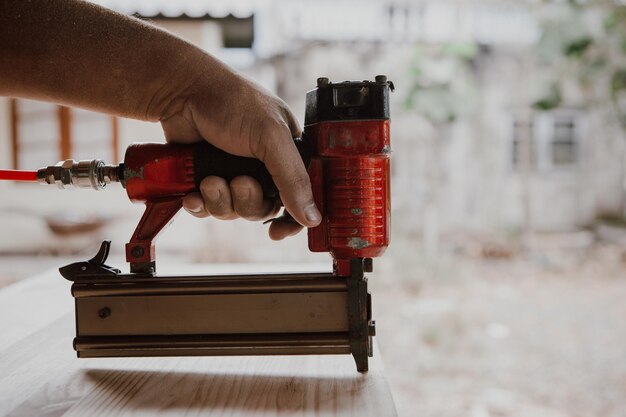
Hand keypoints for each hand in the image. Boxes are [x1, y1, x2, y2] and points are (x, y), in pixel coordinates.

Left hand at [160, 67, 320, 239]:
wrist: (181, 92)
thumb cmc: (231, 101)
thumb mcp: (271, 137)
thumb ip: (293, 178)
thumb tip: (312, 217)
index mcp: (288, 153)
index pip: (301, 196)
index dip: (292, 218)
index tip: (279, 231)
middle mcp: (263, 166)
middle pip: (263, 209)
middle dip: (247, 202)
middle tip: (239, 182)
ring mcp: (234, 173)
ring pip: (234, 211)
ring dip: (220, 200)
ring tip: (209, 179)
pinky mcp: (207, 178)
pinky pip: (208, 208)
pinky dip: (200, 204)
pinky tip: (193, 191)